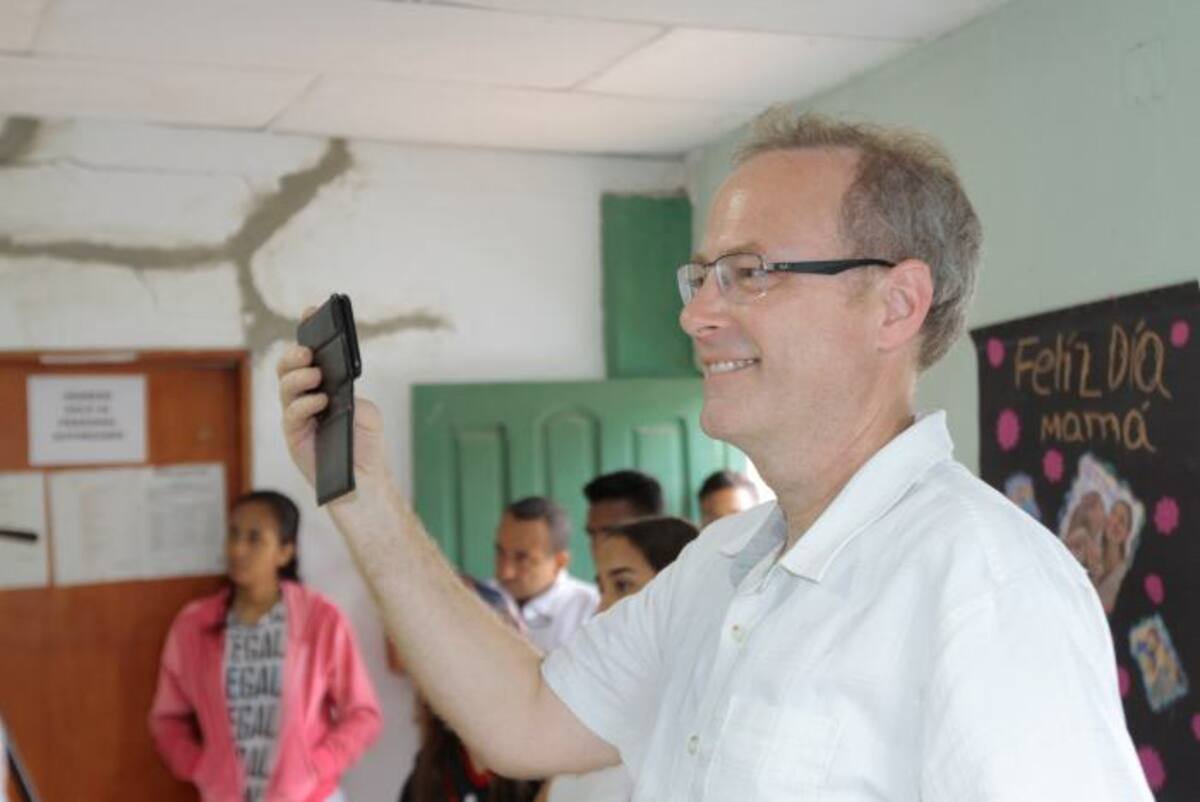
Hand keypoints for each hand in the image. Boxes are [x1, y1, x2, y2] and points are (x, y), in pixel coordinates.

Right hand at [276, 314, 390, 489]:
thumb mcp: (368, 414)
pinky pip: (291, 415)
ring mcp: (297, 417)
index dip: (308, 332)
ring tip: (315, 373)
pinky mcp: (294, 438)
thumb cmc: (366, 445)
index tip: (312, 311)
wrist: (365, 480)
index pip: (310, 356)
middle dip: (295, 355)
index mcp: (323, 387)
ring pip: (285, 388)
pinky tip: (319, 400)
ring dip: (298, 377)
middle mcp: (306, 398)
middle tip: (309, 352)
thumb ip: (352, 396)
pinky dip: (304, 404)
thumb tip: (335, 388)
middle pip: (288, 368)